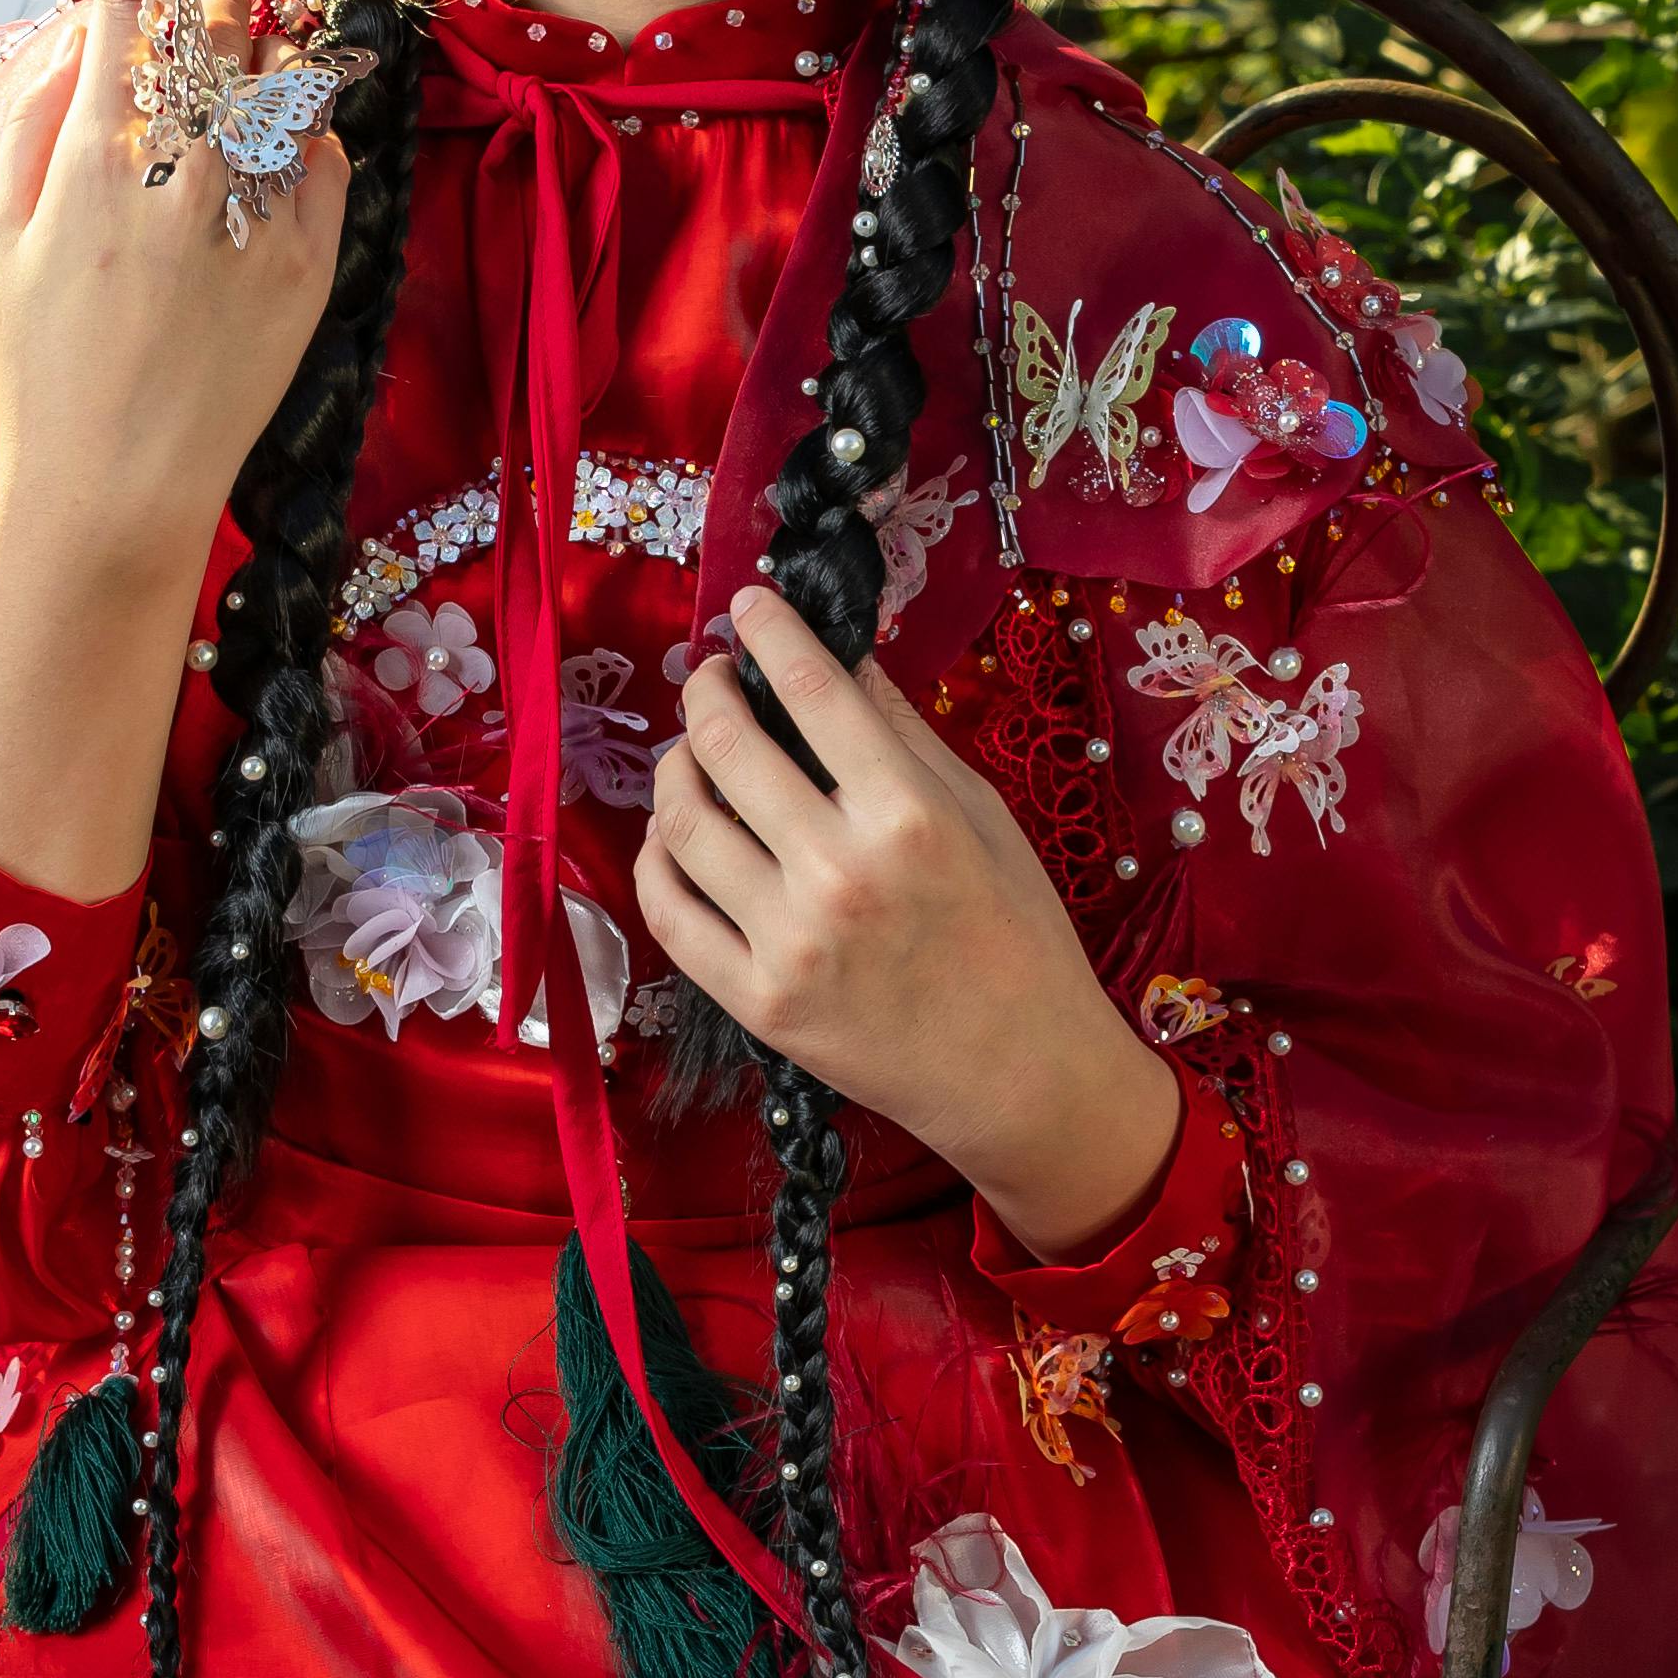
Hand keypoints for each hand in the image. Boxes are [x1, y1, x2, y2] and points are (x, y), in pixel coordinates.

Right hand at [0, 0, 352, 902]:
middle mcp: (177, 179)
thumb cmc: (40, 370)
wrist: (113, 491)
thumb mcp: (3, 241)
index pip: (125, 9)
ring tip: (253, 60)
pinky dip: (309, 136)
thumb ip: (40, 129)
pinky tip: (286, 144)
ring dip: (269, 53)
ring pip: (282, 86)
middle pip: (218, 30)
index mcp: (90, 163)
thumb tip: (83, 47)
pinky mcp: (306, 271)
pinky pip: (325, 165)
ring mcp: (250, 223)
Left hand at [638, 579, 1182, 1260]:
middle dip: (708, 691)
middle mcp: (838, 873)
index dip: (770, 631)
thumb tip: (840, 660)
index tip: (749, 605)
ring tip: (691, 753)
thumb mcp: (982, 817)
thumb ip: (903, 735)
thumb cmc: (1017, 935)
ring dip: (674, 768)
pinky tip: (675, 836)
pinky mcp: (755, 1001)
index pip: (814, 692)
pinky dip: (657, 857)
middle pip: (728, 747)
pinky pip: (668, 910)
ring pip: (680, 823)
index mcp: (906, 816)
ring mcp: (788, 942)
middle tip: (712, 677)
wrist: (1020, 1072)